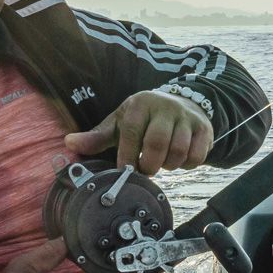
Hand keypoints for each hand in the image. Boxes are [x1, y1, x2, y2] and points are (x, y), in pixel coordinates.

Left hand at [63, 90, 212, 174]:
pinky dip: (187, 165)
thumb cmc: (143, 119)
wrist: (180, 105)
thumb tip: (68, 143)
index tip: (126, 169)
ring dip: (168, 166)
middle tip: (146, 169)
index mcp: (141, 104)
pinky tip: (179, 160)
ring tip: (162, 162)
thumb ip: (96, 136)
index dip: (127, 155)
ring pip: (178, 152)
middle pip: (157, 143)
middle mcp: (165, 106)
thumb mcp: (119, 124)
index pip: (131, 132)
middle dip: (149, 164)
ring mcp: (187, 117)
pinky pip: (197, 155)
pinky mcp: (204, 128)